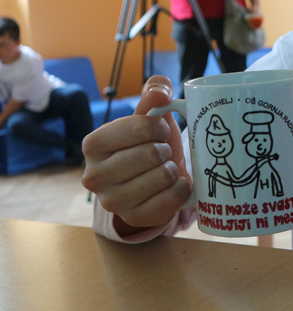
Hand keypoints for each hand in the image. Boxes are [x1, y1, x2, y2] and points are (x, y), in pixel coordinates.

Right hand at [81, 77, 190, 234]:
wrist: (151, 180)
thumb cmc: (149, 143)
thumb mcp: (150, 115)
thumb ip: (155, 92)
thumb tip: (161, 93)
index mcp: (93, 144)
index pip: (141, 127)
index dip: (160, 127)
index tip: (160, 132)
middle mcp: (94, 175)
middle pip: (153, 154)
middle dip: (166, 150)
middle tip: (162, 154)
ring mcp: (111, 201)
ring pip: (162, 176)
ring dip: (172, 169)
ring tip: (165, 169)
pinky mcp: (133, 218)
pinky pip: (170, 200)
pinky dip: (181, 189)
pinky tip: (175, 184)